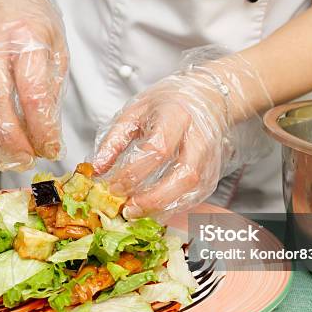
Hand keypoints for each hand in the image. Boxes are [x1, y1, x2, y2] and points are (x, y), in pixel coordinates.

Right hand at [0, 0, 67, 170]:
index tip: (51, 147)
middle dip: (12, 140)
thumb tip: (49, 127)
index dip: (41, 128)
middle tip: (27, 160)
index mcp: (27, 40)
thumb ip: (52, 85)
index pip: (33, 94)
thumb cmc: (30, 15)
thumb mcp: (56, 44)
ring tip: (15, 159)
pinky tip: (1, 140)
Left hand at [92, 49, 272, 218]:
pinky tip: (153, 211)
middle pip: (184, 175)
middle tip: (127, 209)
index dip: (134, 172)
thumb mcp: (135, 111)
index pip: (158, 149)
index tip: (112, 186)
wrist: (207, 98)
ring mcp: (211, 158)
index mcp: (176, 115)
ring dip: (162, 208)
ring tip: (136, 213)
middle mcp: (200, 138)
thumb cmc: (169, 103)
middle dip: (153, 198)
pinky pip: (195, 198)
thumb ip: (114, 139)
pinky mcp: (214, 174)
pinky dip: (173, 209)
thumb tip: (98, 169)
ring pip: (192, 191)